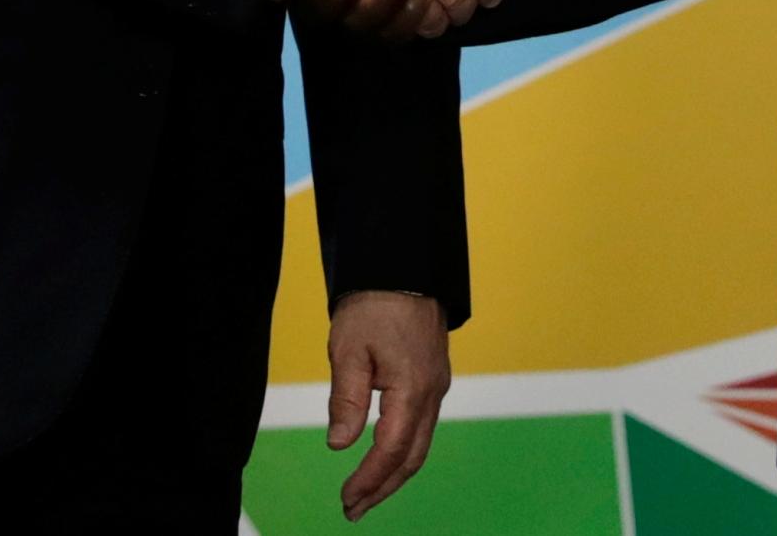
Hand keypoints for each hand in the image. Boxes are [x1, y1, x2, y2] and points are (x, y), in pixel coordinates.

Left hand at [326, 290, 449, 520]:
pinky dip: (404, 449)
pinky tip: (386, 455)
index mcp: (412, 389)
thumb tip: (339, 444)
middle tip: (354, 510)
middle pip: (412, 456)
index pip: (391, 450)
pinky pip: (423, 424)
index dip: (369, 480)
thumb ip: (346, 400)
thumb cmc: (374, 304)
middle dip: (383, 487)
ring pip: (421, 442)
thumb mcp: (348, 351)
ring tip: (367, 493)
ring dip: (394, 472)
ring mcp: (437, 384)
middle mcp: (432, 392)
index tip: (346, 500)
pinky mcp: (434, 375)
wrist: (404, 266)